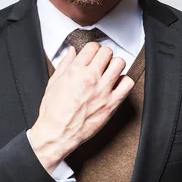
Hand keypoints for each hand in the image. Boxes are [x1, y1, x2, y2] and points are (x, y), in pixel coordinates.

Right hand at [28, 42, 134, 172]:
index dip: (93, 49)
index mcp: (75, 71)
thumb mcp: (54, 83)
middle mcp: (90, 78)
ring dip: (115, 65)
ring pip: (119, 64)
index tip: (93, 55)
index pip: (92, 47)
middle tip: (101, 63)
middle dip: (104, 55)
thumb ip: (65, 64)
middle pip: (107, 52)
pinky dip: (124, 82)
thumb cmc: (53, 112)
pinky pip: (127, 83)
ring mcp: (103, 91)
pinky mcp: (111, 104)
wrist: (58, 134)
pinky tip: (116, 85)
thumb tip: (72, 52)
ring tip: (110, 72)